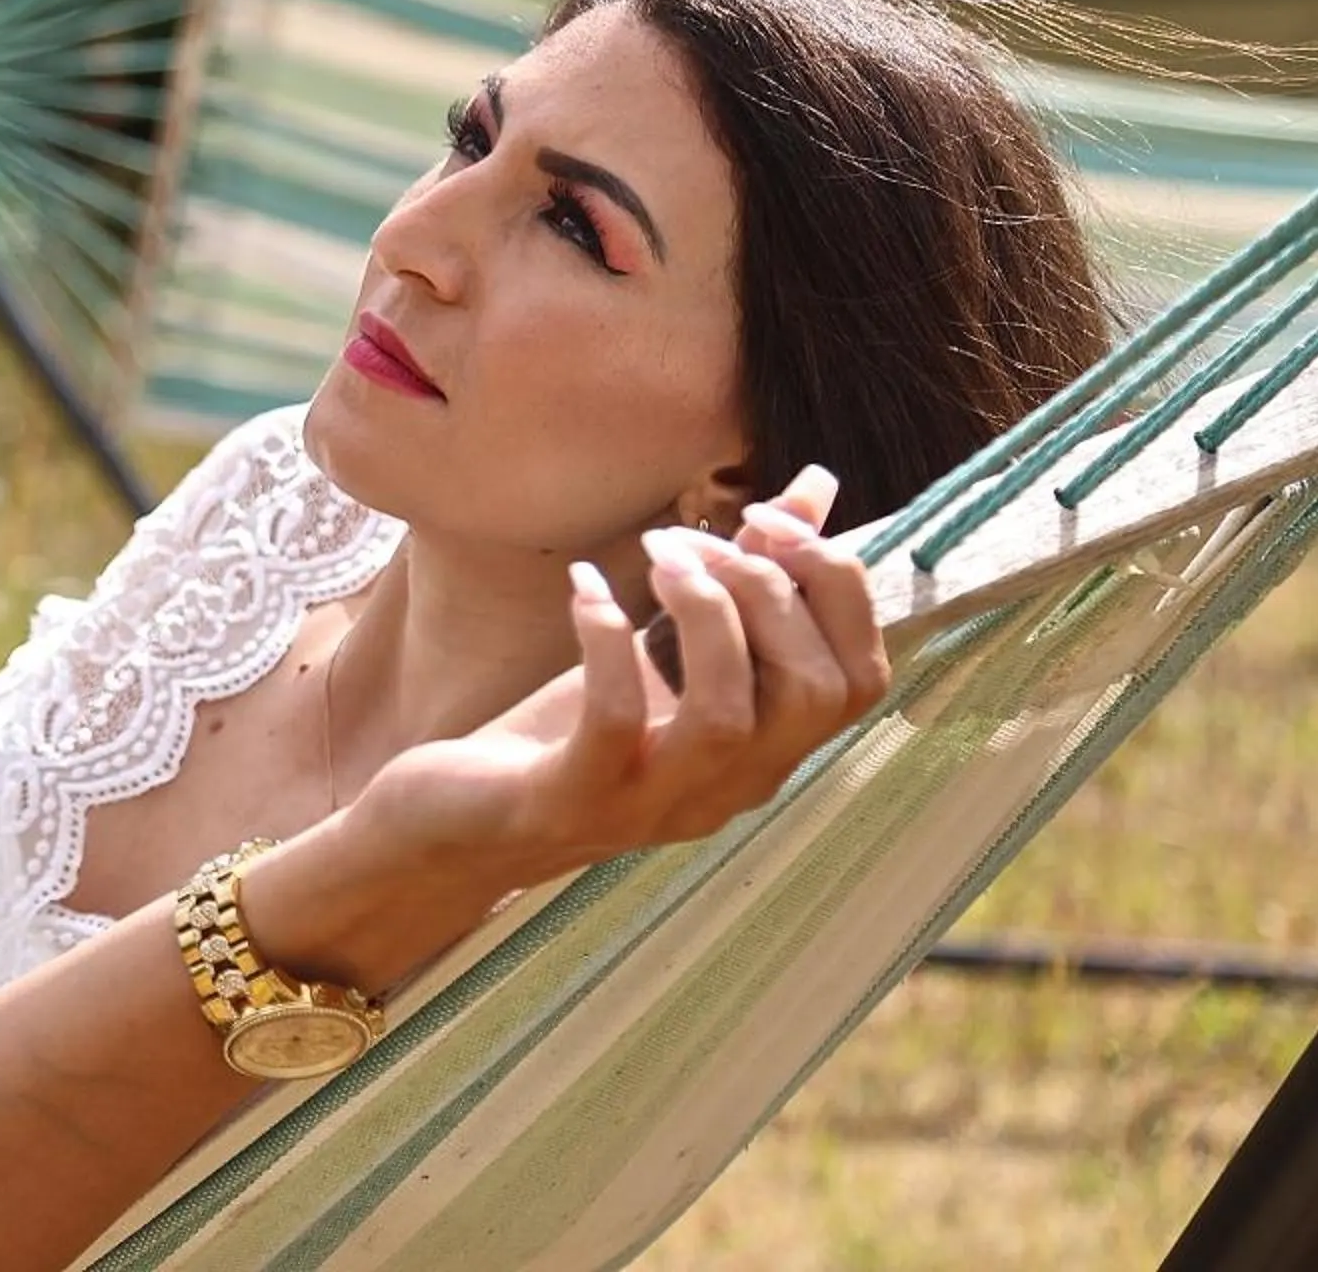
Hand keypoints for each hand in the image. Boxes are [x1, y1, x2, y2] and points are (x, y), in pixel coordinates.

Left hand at [337, 465, 891, 891]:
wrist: (456, 826)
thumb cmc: (565, 732)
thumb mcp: (661, 650)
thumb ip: (741, 584)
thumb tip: (814, 491)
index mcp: (764, 752)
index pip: (862, 682)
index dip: (835, 586)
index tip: (764, 519)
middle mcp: (728, 787)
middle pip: (815, 694)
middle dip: (767, 590)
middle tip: (689, 537)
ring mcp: (653, 804)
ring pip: (728, 716)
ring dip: (702, 614)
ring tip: (653, 552)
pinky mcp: (573, 802)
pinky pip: (616, 725)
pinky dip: (607, 644)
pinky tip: (585, 590)